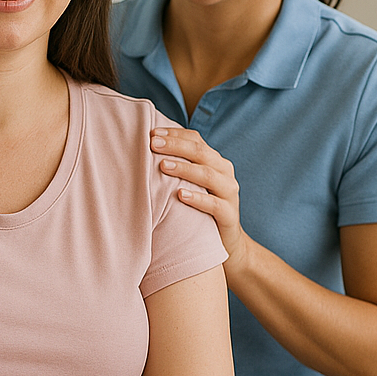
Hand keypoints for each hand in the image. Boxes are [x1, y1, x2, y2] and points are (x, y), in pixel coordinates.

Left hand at [150, 127, 249, 269]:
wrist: (226, 243)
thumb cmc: (200, 209)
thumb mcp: (191, 184)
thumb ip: (178, 167)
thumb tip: (147, 149)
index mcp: (215, 161)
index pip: (196, 140)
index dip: (174, 134)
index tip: (151, 132)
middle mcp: (225, 173)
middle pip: (201, 152)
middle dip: (175, 146)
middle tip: (152, 144)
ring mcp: (229, 193)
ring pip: (209, 175)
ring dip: (184, 169)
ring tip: (163, 166)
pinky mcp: (230, 215)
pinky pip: (214, 204)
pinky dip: (197, 198)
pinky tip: (180, 195)